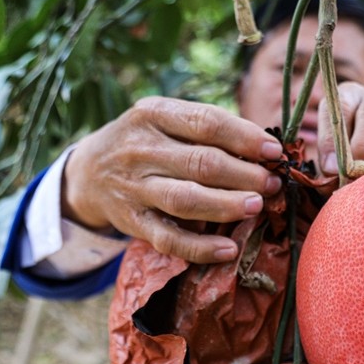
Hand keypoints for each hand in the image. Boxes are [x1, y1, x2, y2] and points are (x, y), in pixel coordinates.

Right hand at [61, 96, 282, 263]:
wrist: (88, 172)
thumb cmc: (145, 142)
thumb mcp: (164, 120)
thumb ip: (205, 128)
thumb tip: (264, 148)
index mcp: (153, 114)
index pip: (206, 122)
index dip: (245, 137)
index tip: (274, 151)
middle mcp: (140, 149)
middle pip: (202, 163)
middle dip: (245, 174)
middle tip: (272, 183)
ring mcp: (134, 187)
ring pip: (186, 199)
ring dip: (227, 204)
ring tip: (257, 206)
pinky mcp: (133, 221)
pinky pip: (169, 239)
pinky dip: (200, 247)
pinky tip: (228, 249)